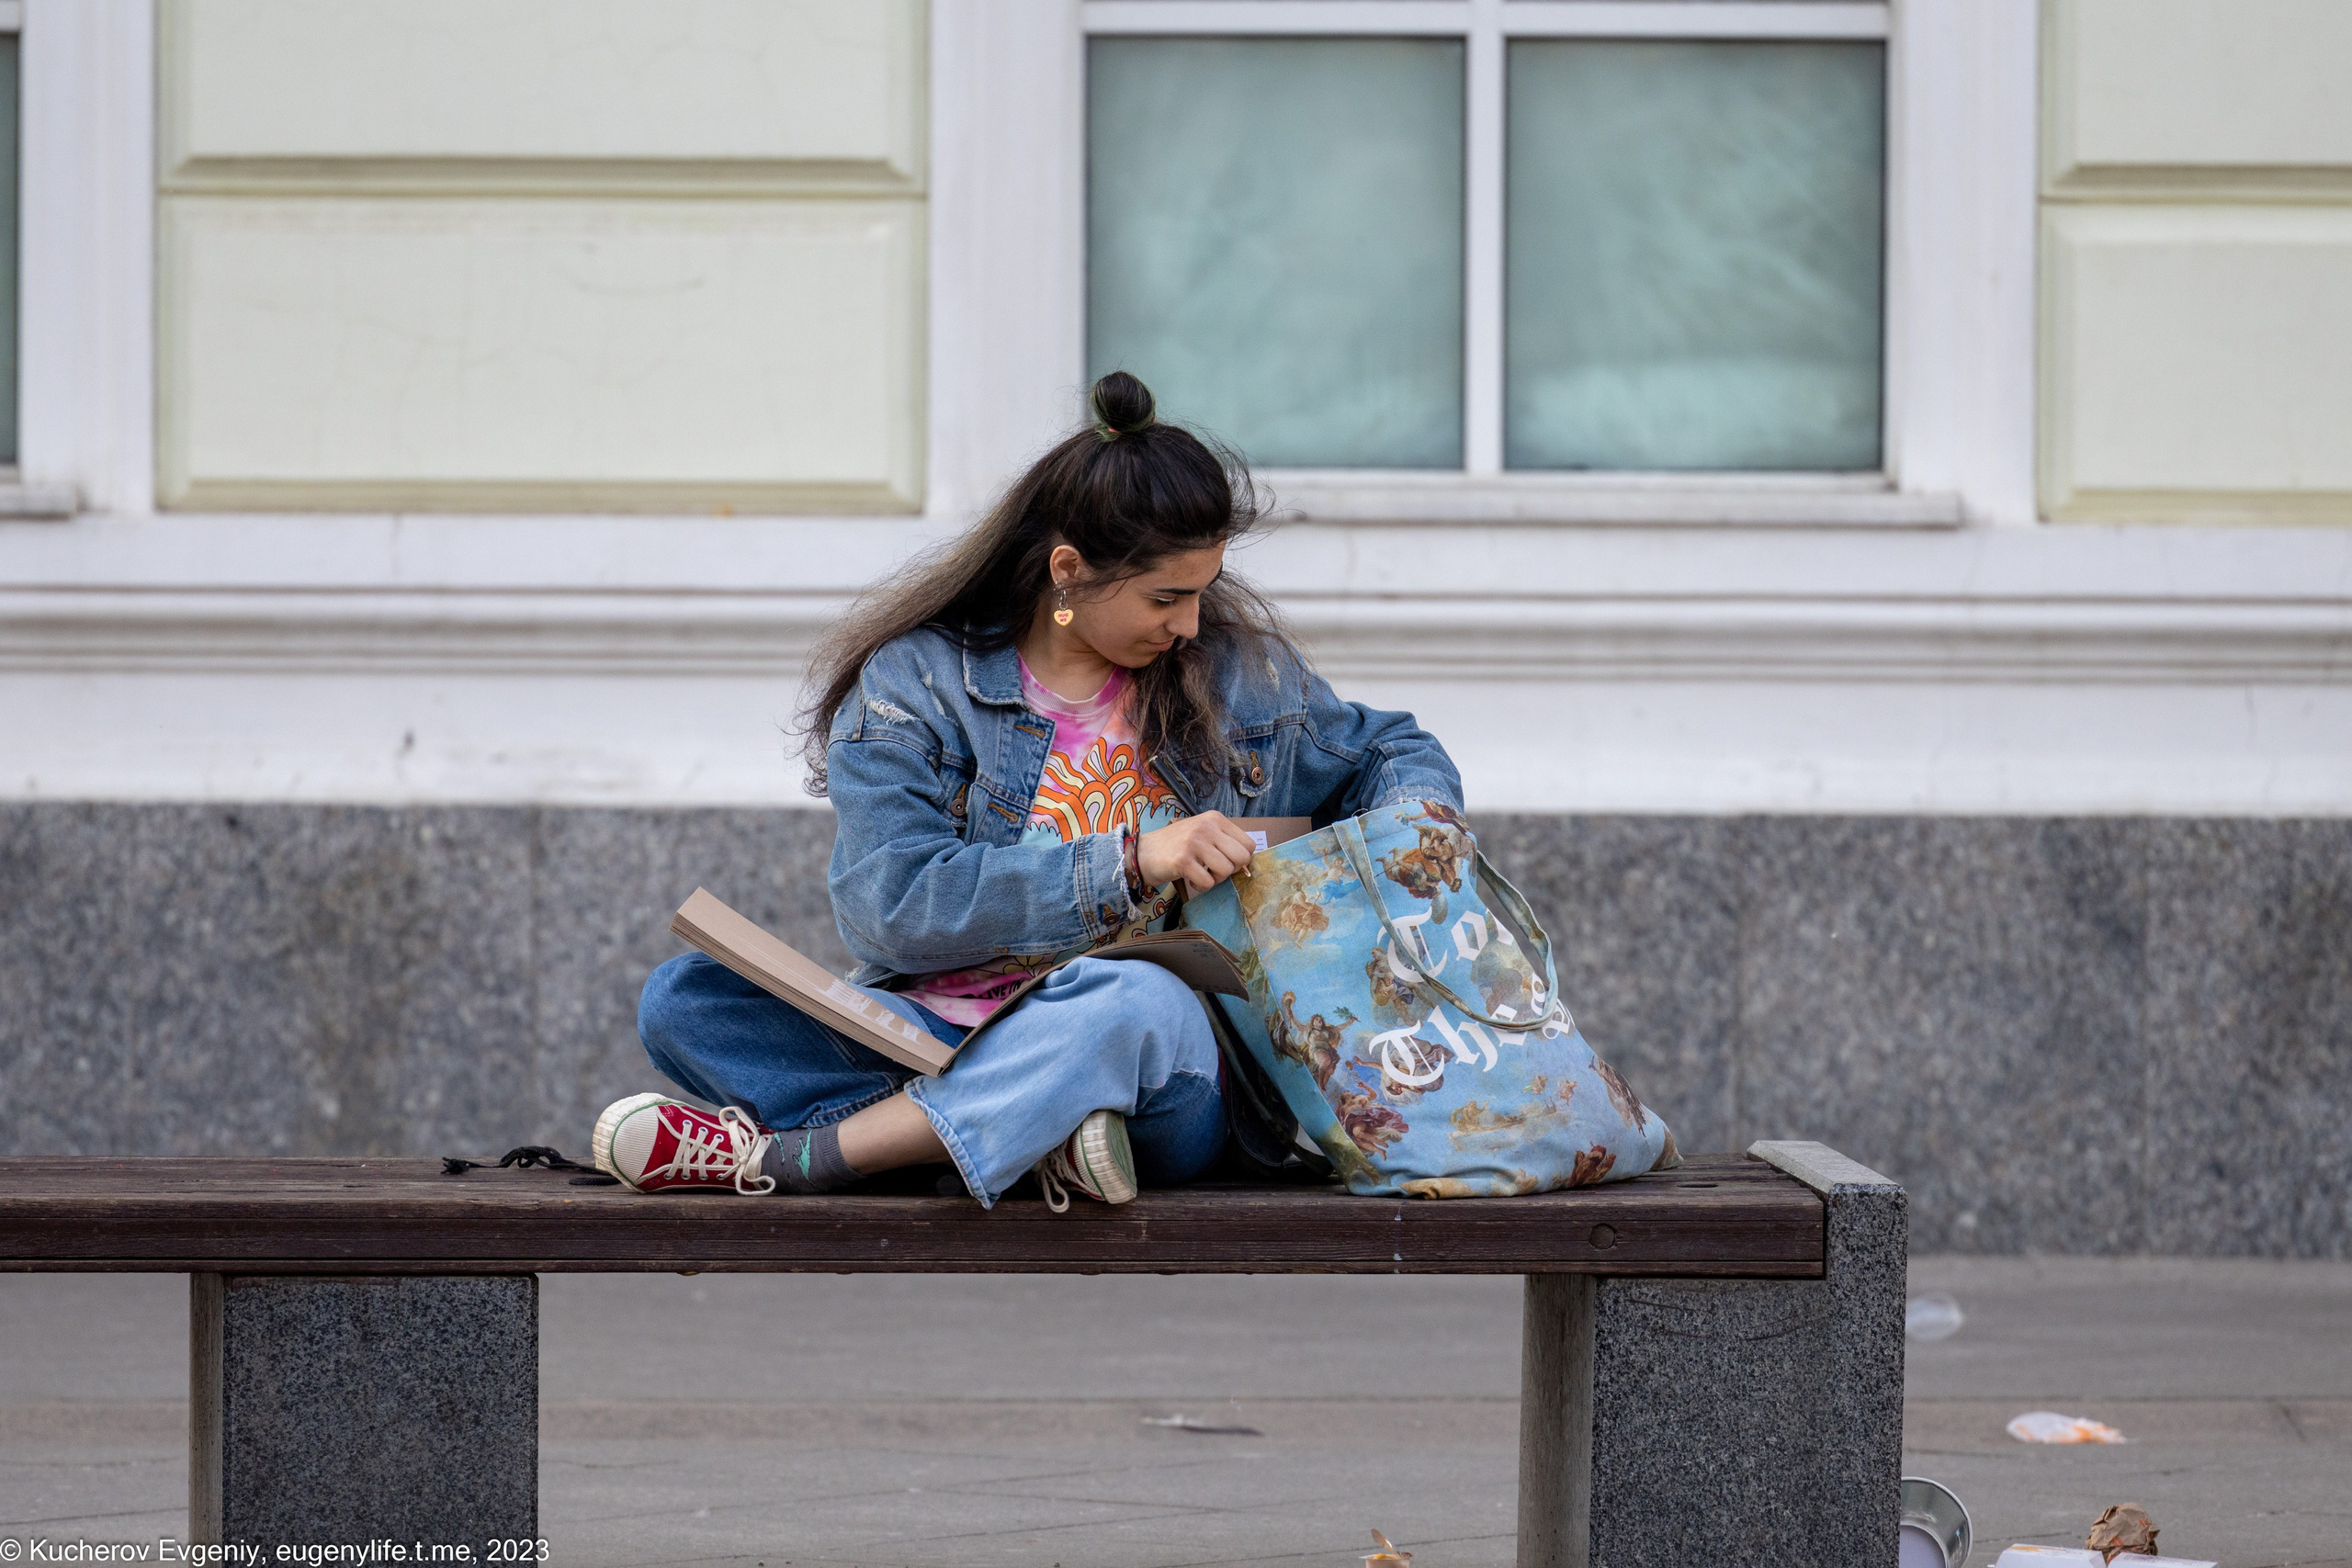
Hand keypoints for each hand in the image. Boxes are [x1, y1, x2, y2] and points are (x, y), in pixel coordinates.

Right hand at [1138, 812, 1259, 895]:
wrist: (1142, 852)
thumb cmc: (1176, 845)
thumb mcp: (1202, 834)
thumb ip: (1224, 843)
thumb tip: (1247, 866)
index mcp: (1215, 818)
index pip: (1248, 844)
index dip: (1240, 859)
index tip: (1225, 861)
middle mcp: (1207, 827)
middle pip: (1242, 857)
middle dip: (1230, 870)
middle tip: (1214, 869)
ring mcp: (1194, 842)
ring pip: (1226, 870)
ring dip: (1215, 879)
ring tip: (1201, 873)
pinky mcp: (1183, 860)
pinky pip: (1208, 882)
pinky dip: (1201, 887)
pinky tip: (1191, 879)